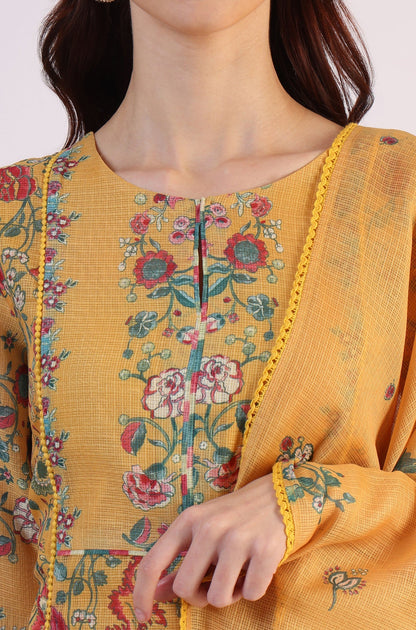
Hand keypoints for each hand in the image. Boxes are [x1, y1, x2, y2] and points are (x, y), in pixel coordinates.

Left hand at [132, 472, 285, 621]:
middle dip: (197, 597)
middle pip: (185, 589)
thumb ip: (179, 558)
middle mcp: (210, 528)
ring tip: (237, 575)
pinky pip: (251, 594)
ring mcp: (238, 539)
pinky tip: (256, 569)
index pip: (153, 562)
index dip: (143, 594)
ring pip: (218, 598)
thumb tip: (156, 593)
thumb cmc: (233, 517)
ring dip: (228, 596)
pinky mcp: (265, 550)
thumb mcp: (201, 528)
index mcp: (189, 520)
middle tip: (212, 584)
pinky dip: (252, 590)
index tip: (142, 616)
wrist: (278, 495)